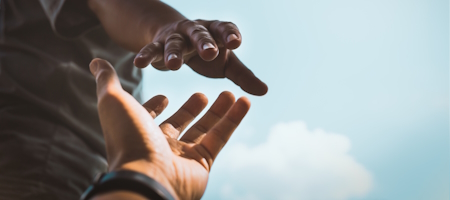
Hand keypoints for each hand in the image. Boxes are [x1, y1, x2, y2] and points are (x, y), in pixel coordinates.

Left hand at [89, 58, 250, 199]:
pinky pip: (220, 138)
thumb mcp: (114, 101)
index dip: (155, 107)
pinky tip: (244, 102)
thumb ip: (107, 81)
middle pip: (180, 123)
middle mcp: (160, 145)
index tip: (165, 96)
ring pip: (204, 129)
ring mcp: (182, 156)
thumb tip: (95, 61)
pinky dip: (233, 119)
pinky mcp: (203, 163)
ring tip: (231, 93)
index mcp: (139, 131)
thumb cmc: (128, 138)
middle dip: (192, 108)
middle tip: (203, 94)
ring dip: (219, 111)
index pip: (149, 117)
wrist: (146, 176)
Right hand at [133, 19, 267, 95]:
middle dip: (205, 42)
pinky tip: (139, 63)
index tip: (236, 42)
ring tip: (174, 66)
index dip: (230, 34)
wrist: (177, 38)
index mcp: (216, 32)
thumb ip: (243, 76)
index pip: (224, 29)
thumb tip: (264, 91)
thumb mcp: (227, 63)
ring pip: (174, 43)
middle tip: (210, 52)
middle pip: (200, 34)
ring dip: (173, 53)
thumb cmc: (207, 53)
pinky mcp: (158, 45)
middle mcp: (196, 31)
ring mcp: (176, 37)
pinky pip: (151, 49)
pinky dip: (145, 55)